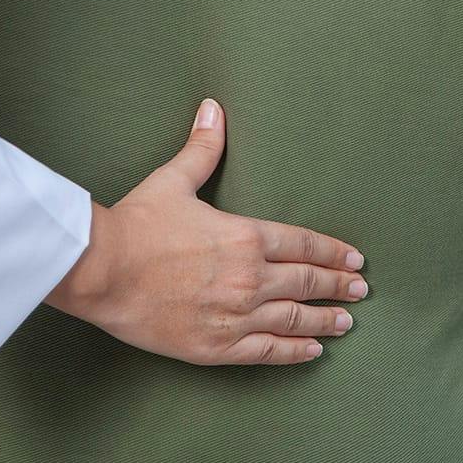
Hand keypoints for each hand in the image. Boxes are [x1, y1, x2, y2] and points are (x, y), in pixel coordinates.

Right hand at [46, 98, 367, 365]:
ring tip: (346, 322)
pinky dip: (294, 351)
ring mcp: (235, 316)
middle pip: (307, 282)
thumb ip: (202, 149)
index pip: (302, 244)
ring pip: (294, 319)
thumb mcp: (173, 180)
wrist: (102, 270)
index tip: (354, 259)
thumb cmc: (136, 224)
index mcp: (244, 237)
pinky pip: (267, 352)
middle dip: (338, 286)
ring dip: (324, 320)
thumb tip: (214, 110)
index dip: (332, 252)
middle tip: (360, 290)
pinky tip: (312, 351)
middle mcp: (249, 279)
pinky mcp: (216, 347)